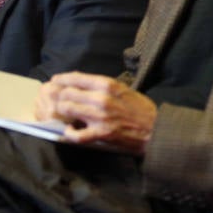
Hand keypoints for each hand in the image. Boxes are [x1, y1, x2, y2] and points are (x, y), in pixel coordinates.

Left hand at [35, 72, 156, 154]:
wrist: (156, 129)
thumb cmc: (141, 109)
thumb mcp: (124, 90)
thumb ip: (104, 87)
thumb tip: (81, 83)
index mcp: (108, 85)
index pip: (76, 78)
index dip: (62, 79)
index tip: (56, 81)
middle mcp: (101, 98)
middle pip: (66, 93)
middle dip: (60, 97)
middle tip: (58, 101)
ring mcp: (100, 117)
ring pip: (66, 110)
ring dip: (62, 113)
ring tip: (64, 115)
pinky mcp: (100, 134)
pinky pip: (75, 134)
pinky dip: (69, 133)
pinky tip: (71, 131)